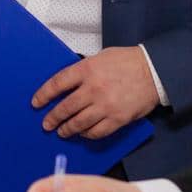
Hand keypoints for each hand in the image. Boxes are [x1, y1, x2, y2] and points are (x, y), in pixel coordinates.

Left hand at [32, 47, 159, 139]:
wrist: (154, 71)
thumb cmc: (128, 62)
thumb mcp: (101, 57)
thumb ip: (83, 70)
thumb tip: (67, 84)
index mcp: (87, 69)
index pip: (57, 84)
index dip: (44, 95)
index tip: (36, 103)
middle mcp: (93, 88)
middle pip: (65, 108)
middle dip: (53, 118)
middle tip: (47, 124)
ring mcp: (105, 105)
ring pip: (78, 123)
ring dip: (67, 129)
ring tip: (62, 132)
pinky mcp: (117, 118)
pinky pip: (97, 132)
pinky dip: (87, 134)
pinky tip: (83, 133)